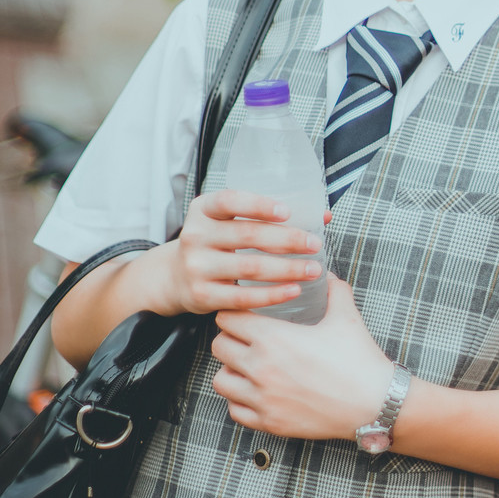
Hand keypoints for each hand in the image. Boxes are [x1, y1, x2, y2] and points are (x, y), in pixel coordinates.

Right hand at [170, 190, 327, 316]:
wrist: (175, 276)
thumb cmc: (216, 242)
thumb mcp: (230, 221)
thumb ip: (270, 216)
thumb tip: (323, 216)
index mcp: (203, 209)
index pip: (229, 201)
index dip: (259, 205)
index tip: (287, 212)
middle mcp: (195, 235)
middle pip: (247, 235)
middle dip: (287, 240)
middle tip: (314, 245)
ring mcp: (197, 266)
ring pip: (249, 267)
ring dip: (287, 269)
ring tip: (313, 269)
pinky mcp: (202, 296)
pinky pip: (243, 296)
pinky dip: (272, 294)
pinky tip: (293, 290)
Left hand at [210, 273, 392, 439]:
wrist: (373, 404)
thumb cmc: (359, 360)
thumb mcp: (346, 317)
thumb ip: (334, 291)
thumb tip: (328, 276)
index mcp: (273, 337)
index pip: (228, 319)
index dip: (235, 313)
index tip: (244, 315)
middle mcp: (260, 368)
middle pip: (219, 346)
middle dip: (230, 339)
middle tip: (245, 338)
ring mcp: (262, 398)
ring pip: (220, 379)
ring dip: (231, 370)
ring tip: (248, 366)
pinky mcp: (268, 422)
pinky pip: (234, 409)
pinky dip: (240, 399)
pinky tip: (256, 391)